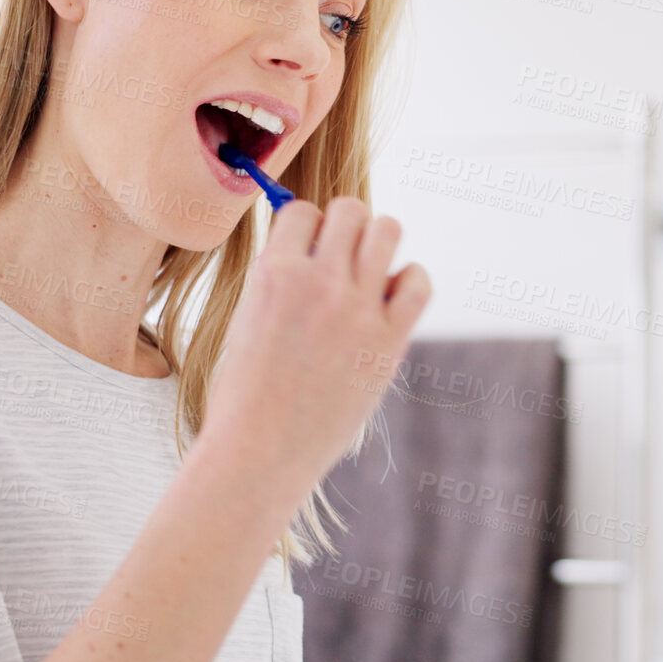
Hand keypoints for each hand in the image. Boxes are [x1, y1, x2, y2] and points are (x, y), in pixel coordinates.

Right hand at [203, 197, 430, 492]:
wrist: (260, 451)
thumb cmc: (244, 393)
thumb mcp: (246, 320)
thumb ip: (279, 281)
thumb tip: (309, 249)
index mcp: (274, 274)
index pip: (302, 210)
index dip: (307, 228)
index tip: (307, 253)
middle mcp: (319, 283)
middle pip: (351, 210)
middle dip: (346, 227)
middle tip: (339, 261)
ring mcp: (358, 311)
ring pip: (388, 231)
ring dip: (379, 243)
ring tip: (366, 274)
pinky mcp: (389, 342)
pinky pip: (418, 282)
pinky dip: (410, 280)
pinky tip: (391, 301)